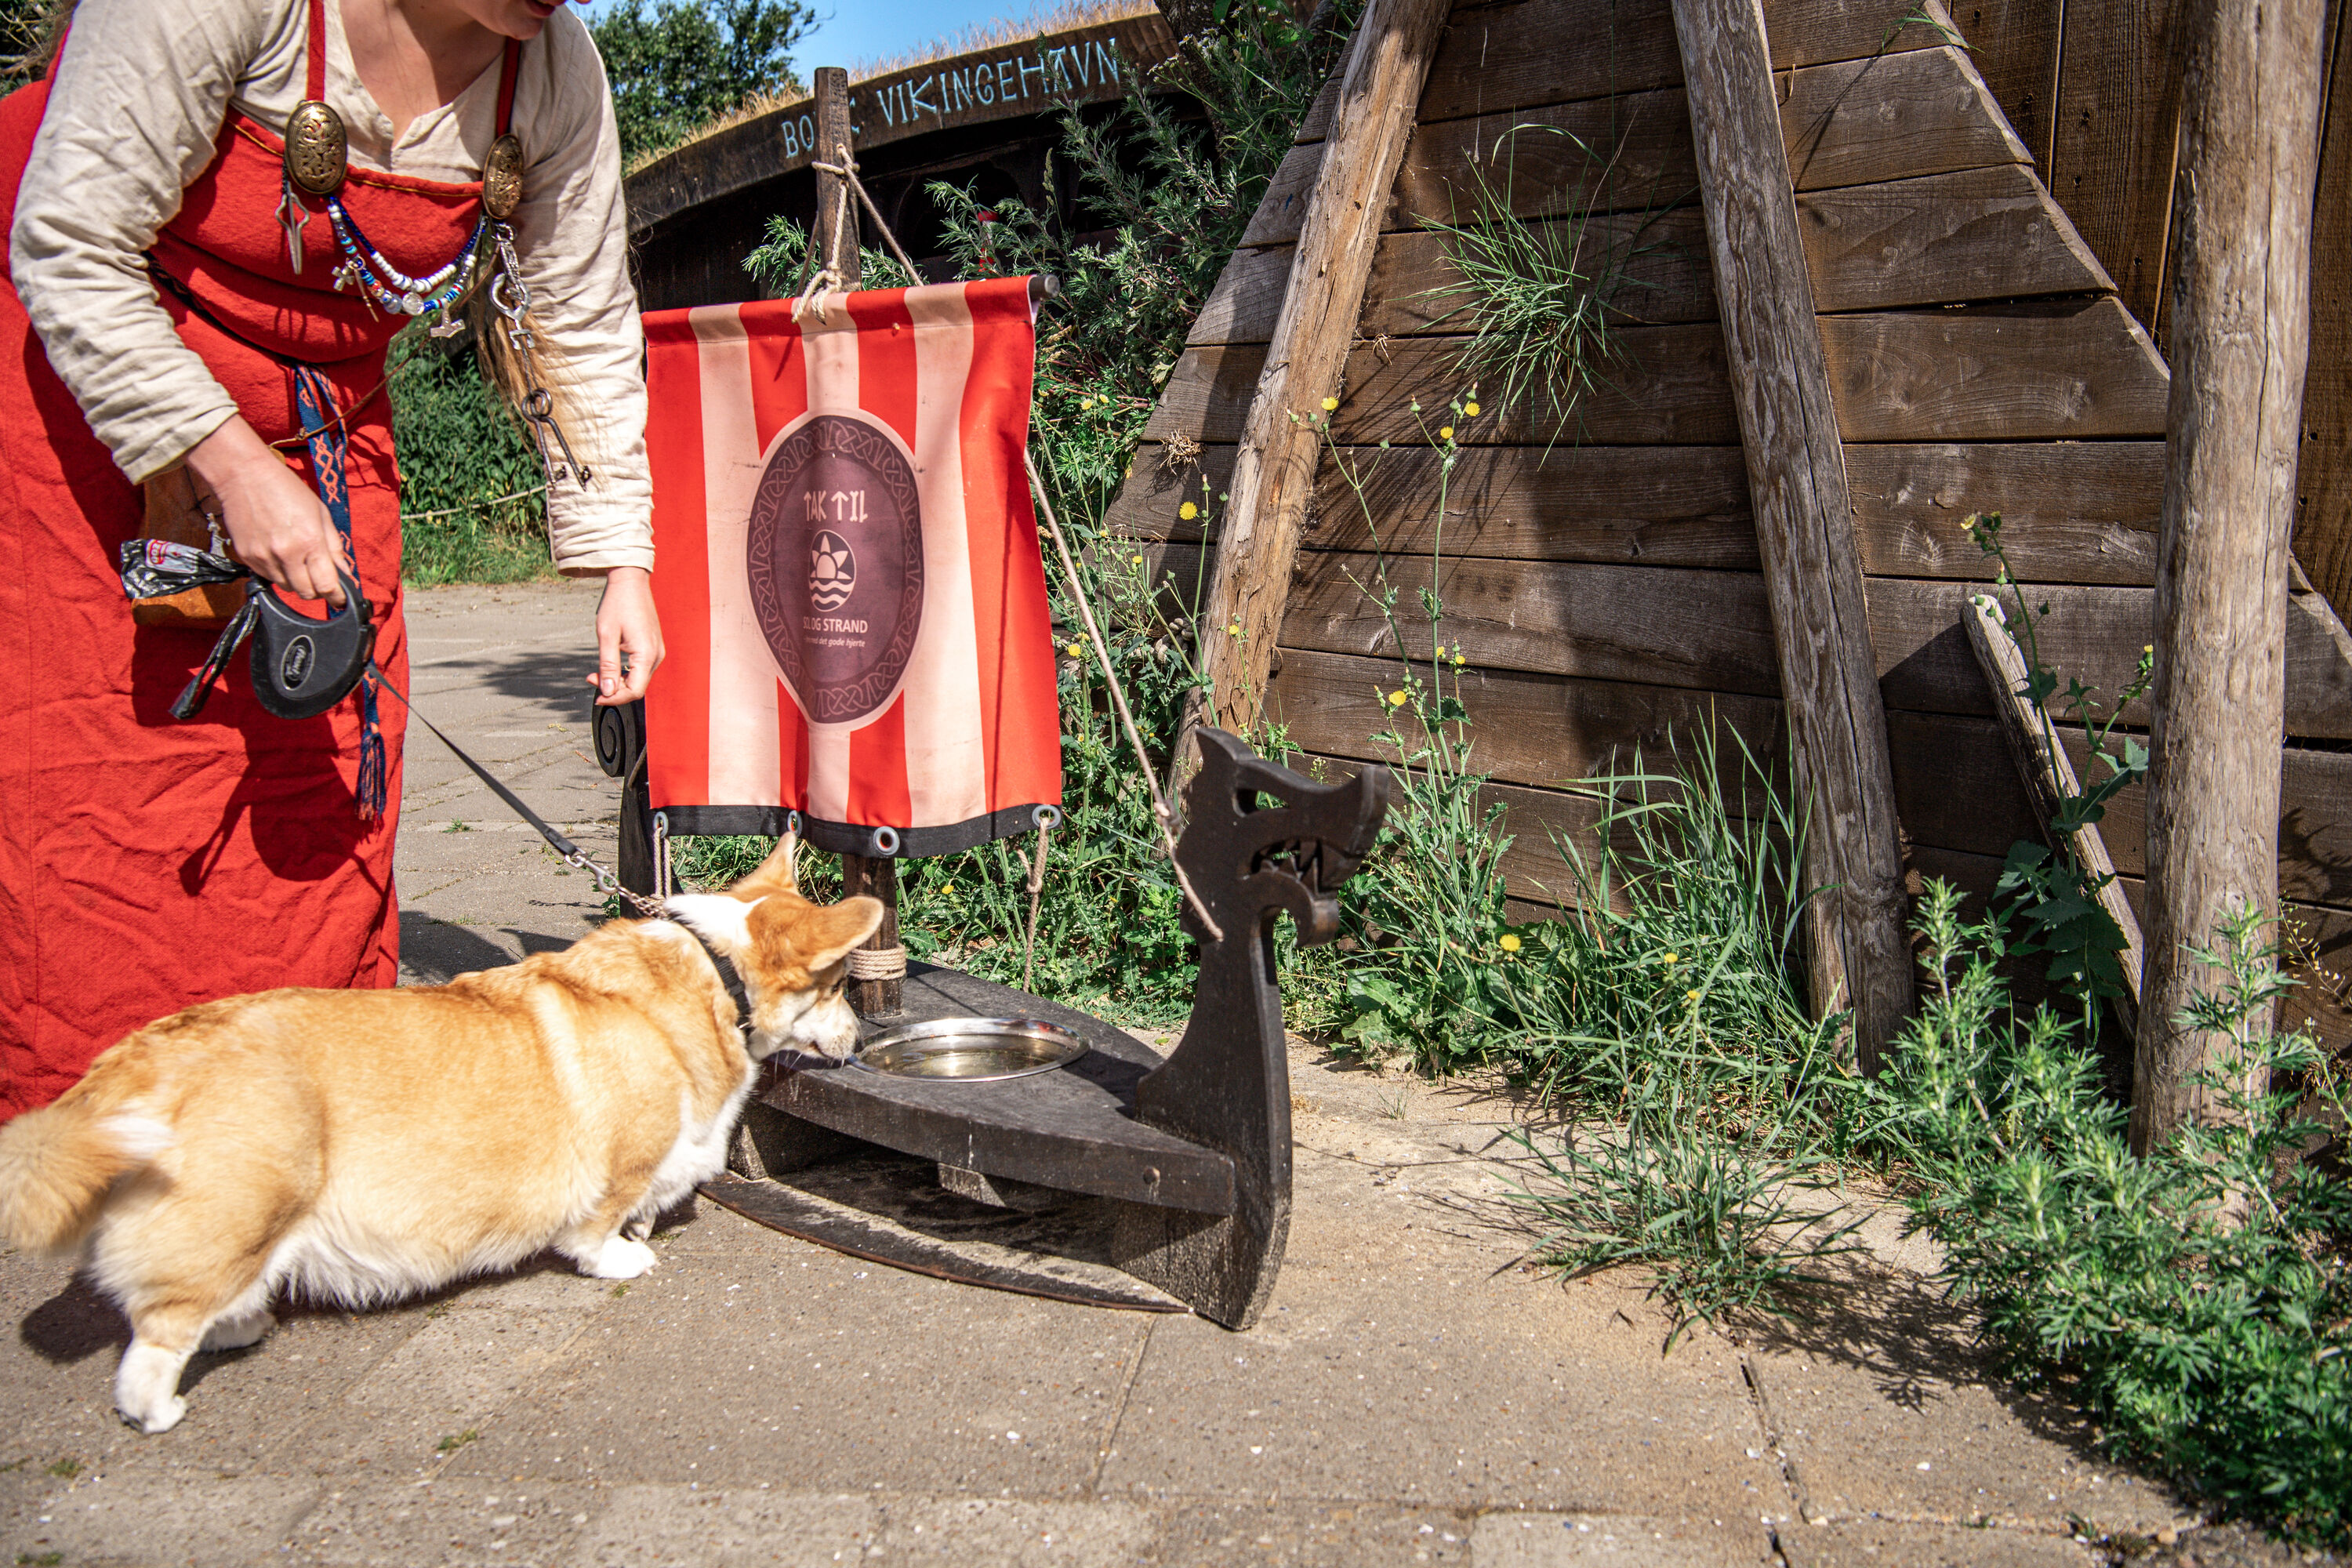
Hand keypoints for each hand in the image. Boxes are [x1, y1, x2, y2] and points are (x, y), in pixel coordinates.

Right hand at [184, 415, 348, 606]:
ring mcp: (264, 557)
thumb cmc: (287, 490)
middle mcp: (286, 554)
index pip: (327, 586)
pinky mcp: (246, 558)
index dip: (337, 597)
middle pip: (306, 593)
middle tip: (318, 576)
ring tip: (296, 558)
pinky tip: (278, 552)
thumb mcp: (321, 514)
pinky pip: (267, 577)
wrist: (244, 476)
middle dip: (317, 589)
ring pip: (286, 587)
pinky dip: (277, 572)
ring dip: (296, 580)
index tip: (341, 599)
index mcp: (310, 541)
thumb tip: (346, 575)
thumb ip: (335, 548)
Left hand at [590, 565, 662, 704]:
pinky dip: (625, 671)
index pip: (634, 690)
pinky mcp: (653, 646)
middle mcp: (657, 655)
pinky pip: (641, 668)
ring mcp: (657, 651)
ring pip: (639, 678)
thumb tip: (607, 691)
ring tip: (598, 671)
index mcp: (646, 653)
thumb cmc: (618, 603)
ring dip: (618, 681)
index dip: (615, 698)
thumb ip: (607, 666)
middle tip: (591, 678)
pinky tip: (611, 663)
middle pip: (637, 687)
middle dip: (614, 689)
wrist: (631, 581)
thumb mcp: (606, 635)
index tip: (597, 696)